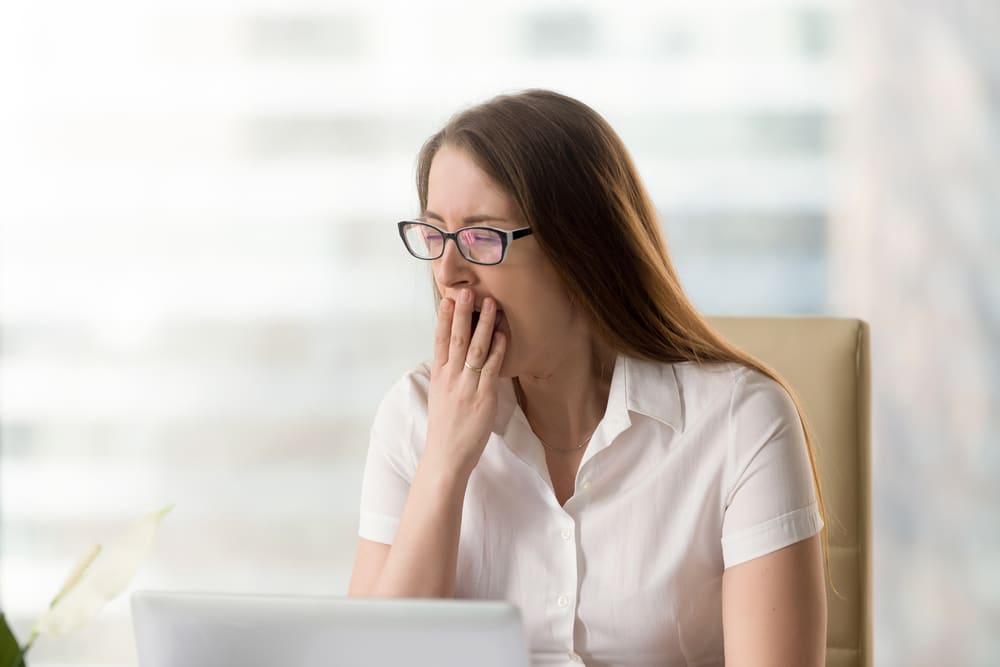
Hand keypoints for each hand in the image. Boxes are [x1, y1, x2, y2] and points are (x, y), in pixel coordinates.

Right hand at [424, 289, 506, 479]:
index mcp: (438, 376)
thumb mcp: (439, 396)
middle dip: (463, 313)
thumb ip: (446, 374)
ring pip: (476, 348)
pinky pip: (491, 368)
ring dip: (484, 324)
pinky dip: (497, 349)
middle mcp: (451, 378)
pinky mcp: (483, 397)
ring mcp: (466, 386)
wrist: (446, 456)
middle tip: (468, 291)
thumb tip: (453, 356)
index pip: (439, 340)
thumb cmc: (445, 428)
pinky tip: (502, 334)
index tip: (448, 298)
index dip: (444, 318)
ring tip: (491, 304)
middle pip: (457, 339)